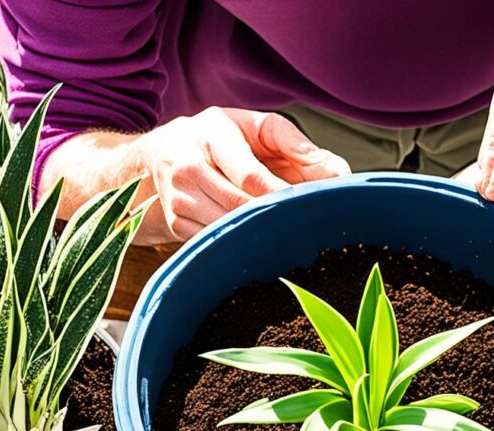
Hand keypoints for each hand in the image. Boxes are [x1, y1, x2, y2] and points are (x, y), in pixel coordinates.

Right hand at [132, 107, 350, 243]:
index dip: (281, 196)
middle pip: (240, 207)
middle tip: (304, 224)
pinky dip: (240, 242)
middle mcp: (187, 168)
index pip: (251, 177)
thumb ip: (292, 141)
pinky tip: (257, 237)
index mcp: (210, 136)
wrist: (158, 156)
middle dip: (274, 216)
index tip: (307, 205)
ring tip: (284, 231)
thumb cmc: (217, 138)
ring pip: (228, 228)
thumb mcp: (252, 125)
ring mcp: (179, 200)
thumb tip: (335, 170)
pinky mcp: (177, 224)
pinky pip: (216, 241)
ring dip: (259, 233)